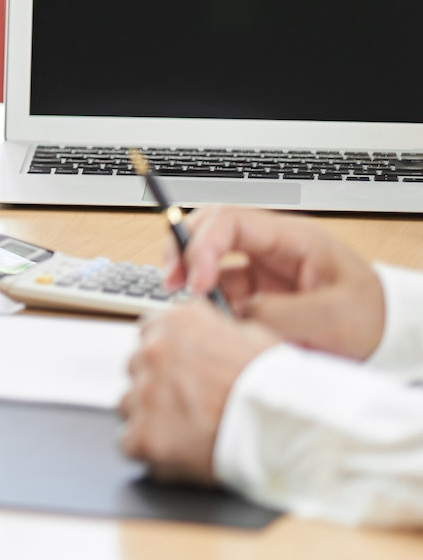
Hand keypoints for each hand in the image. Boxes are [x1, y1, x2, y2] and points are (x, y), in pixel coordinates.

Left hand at [118, 304, 277, 482]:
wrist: (288, 430)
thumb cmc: (278, 387)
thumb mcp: (252, 337)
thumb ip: (216, 330)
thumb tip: (208, 332)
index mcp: (175, 322)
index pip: (150, 332)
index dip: (168, 355)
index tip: (180, 370)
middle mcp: (151, 352)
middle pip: (137, 368)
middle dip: (157, 384)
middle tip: (189, 404)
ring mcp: (144, 394)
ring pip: (129, 404)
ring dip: (150, 416)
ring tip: (187, 431)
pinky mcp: (144, 436)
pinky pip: (129, 442)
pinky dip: (149, 449)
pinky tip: (177, 453)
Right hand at [169, 206, 385, 359]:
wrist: (387, 339)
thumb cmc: (371, 318)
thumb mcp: (334, 318)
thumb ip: (281, 315)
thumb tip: (234, 315)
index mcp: (291, 237)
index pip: (230, 220)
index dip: (203, 244)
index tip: (196, 280)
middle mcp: (270, 248)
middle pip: (208, 231)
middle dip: (183, 252)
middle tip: (171, 283)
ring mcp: (260, 271)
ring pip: (207, 263)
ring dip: (191, 281)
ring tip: (193, 309)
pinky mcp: (255, 296)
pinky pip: (218, 294)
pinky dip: (207, 305)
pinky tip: (212, 321)